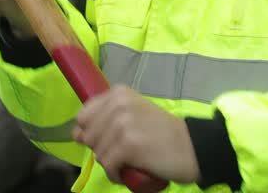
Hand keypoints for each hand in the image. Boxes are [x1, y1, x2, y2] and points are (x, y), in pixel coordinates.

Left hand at [73, 85, 200, 185]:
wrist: (192, 147)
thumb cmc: (163, 133)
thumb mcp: (134, 114)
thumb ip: (106, 118)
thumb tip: (75, 134)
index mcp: (119, 93)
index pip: (84, 115)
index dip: (92, 131)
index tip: (109, 139)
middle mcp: (119, 104)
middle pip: (88, 136)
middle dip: (102, 149)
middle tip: (123, 153)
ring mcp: (123, 124)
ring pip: (98, 153)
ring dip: (110, 164)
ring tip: (128, 163)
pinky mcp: (128, 145)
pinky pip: (108, 165)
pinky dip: (115, 174)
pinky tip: (127, 172)